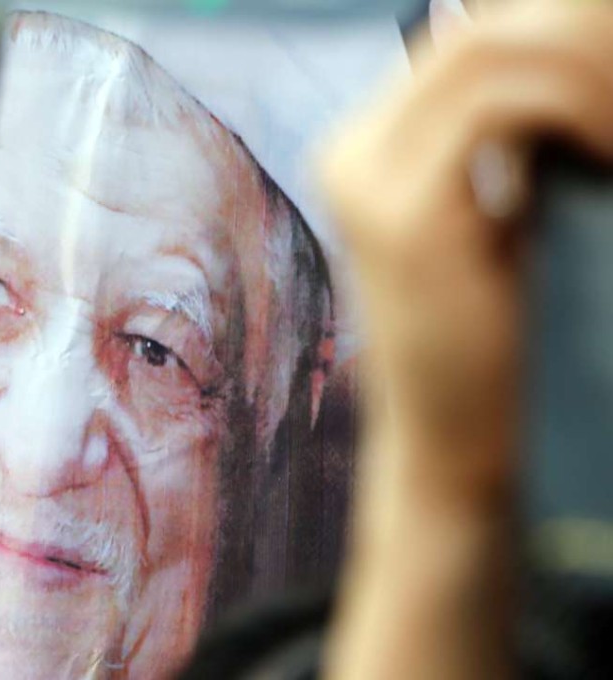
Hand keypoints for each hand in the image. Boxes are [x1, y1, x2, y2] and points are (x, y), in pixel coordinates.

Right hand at [319, 3, 612, 678]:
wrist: (451, 438)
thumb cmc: (487, 333)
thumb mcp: (493, 212)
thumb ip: (509, 136)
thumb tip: (567, 47)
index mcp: (367, 149)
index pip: (468, 37)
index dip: (559, 29)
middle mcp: (351, 151)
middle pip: (478, 30)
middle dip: (582, 36)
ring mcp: (364, 178)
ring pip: (486, 47)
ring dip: (588, 65)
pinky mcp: (399, 215)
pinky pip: (498, 105)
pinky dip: (575, 104)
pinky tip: (610, 149)